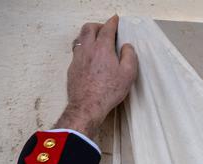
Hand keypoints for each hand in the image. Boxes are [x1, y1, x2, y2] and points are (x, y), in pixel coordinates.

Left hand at [55, 16, 137, 138]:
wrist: (88, 104)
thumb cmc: (108, 91)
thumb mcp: (128, 75)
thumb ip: (130, 57)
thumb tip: (127, 47)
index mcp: (103, 48)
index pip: (107, 29)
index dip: (112, 22)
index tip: (115, 19)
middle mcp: (88, 49)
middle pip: (89, 28)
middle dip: (98, 25)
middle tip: (105, 28)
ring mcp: (78, 57)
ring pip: (80, 37)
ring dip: (88, 34)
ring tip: (95, 38)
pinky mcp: (73, 66)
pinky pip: (77, 50)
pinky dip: (83, 46)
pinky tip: (88, 54)